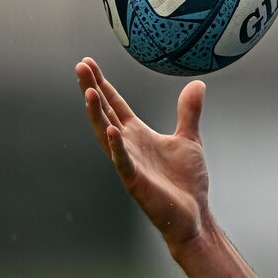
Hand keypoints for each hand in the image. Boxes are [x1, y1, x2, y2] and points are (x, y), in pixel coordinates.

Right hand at [76, 57, 211, 249]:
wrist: (193, 214)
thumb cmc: (186, 180)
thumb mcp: (189, 138)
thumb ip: (188, 112)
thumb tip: (197, 84)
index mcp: (138, 135)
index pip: (115, 105)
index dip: (102, 85)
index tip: (88, 64)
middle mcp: (128, 146)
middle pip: (104, 114)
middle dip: (92, 91)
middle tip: (81, 67)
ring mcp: (129, 164)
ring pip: (106, 136)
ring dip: (96, 115)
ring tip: (88, 92)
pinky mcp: (136, 182)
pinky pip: (123, 162)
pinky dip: (116, 147)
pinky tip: (111, 131)